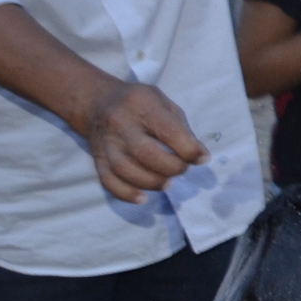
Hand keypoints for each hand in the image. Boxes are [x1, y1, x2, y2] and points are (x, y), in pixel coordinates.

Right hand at [79, 78, 207, 203]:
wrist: (97, 103)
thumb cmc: (140, 104)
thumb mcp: (163, 103)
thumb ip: (181, 128)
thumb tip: (199, 157)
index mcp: (141, 104)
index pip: (167, 130)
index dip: (189, 149)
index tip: (202, 158)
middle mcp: (119, 123)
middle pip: (145, 153)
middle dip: (171, 168)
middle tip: (182, 169)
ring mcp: (106, 143)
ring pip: (125, 170)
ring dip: (152, 183)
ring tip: (167, 182)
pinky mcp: (97, 159)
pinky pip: (108, 181)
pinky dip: (126, 194)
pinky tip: (143, 197)